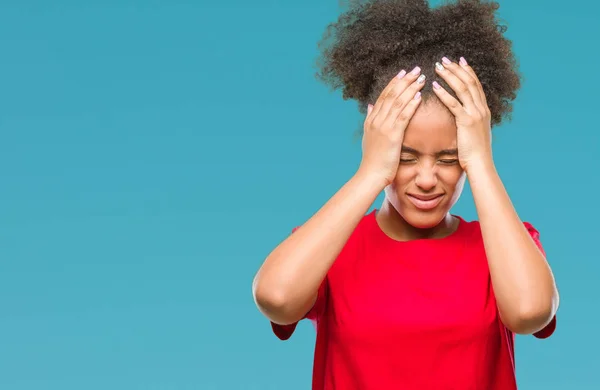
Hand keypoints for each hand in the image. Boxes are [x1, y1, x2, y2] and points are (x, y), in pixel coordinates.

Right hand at [358, 66, 425, 185]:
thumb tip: (371, 106)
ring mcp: (383, 127)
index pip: (383, 96)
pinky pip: (403, 116)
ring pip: (397, 102)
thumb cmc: (373, 160)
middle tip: (416, 69)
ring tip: (421, 78)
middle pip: (391, 95)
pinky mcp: (392, 135)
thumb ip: (371, 120)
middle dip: (404, 81)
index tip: (403, 73)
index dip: (394, 83)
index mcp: (371, 120)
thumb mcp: (368, 137)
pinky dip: (411, 104)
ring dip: (410, 88)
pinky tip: (419, 96)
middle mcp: (376, 120)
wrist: (370, 175)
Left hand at [431, 56, 492, 171]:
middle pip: (470, 82)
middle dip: (457, 69)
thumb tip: (466, 117)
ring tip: (437, 67)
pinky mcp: (467, 122)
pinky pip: (454, 104)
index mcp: (484, 110)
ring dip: (450, 76)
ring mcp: (476, 114)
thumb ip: (472, 121)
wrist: (480, 164)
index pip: (476, 85)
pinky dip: (444, 93)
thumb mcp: (476, 133)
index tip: (459, 60)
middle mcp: (481, 109)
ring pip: (463, 88)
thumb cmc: (475, 152)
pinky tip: (434, 86)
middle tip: (444, 59)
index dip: (468, 71)